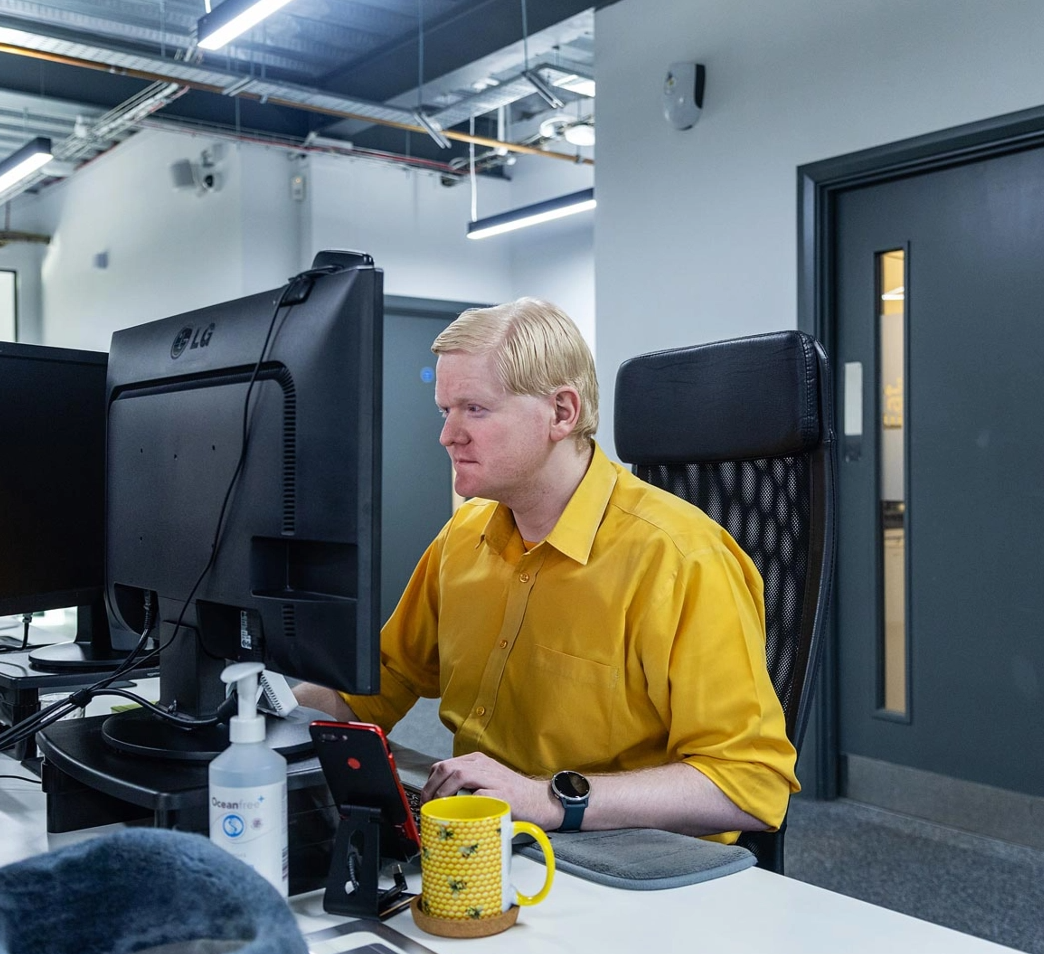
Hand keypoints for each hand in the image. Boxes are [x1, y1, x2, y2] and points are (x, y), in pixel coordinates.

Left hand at [420, 751, 564, 830]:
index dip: (430, 782)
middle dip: (431, 788)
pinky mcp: (501, 793)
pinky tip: (460, 814)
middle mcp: (483, 765)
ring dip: (443, 793)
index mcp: (477, 761)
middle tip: (427, 806)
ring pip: (458, 775)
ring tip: (439, 809)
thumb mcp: (487, 780)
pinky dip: (464, 803)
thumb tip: (440, 796)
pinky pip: (477, 794)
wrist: (541, 800)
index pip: (444, 765)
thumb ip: (468, 783)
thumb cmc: (513, 794)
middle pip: (447, 768)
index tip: (425, 798)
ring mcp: (492, 778)